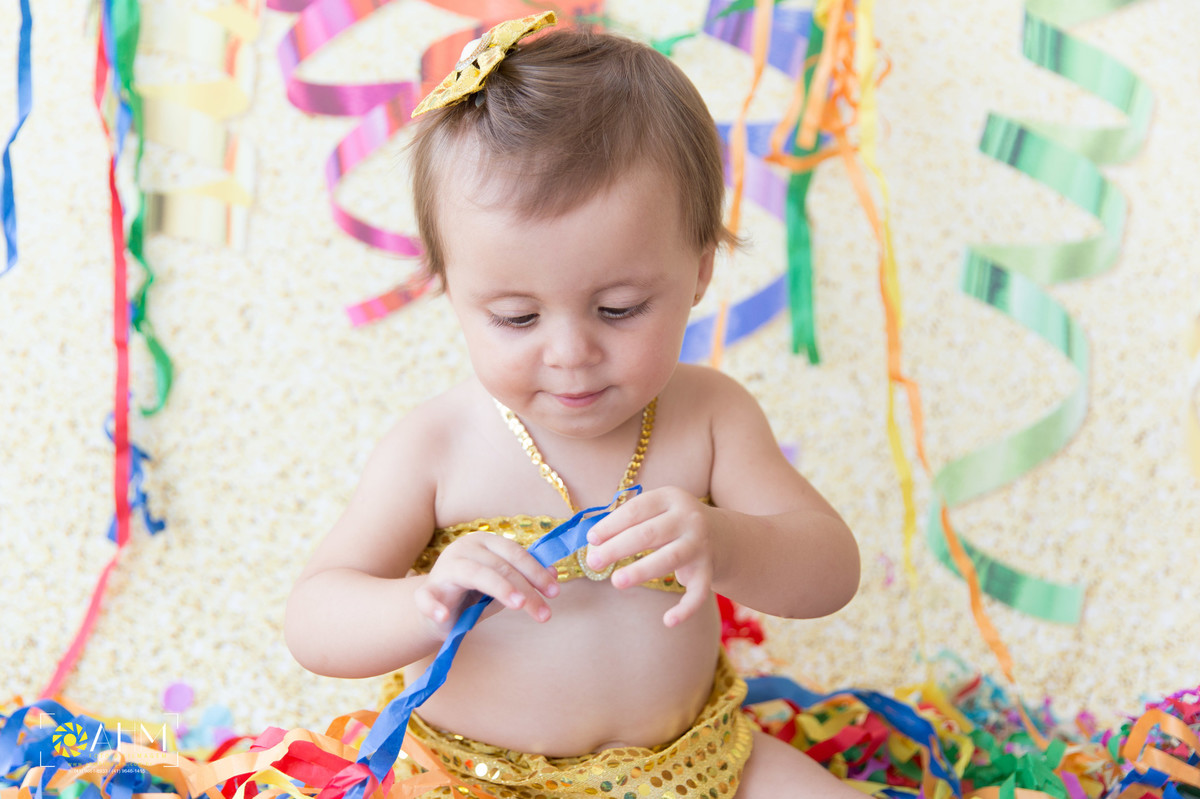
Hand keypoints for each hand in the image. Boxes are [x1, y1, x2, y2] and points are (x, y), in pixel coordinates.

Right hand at [413, 532, 559, 637]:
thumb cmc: (473, 596)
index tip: (555, 592)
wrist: (436, 612)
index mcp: (484, 542)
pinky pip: (428, 598)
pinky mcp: (427, 592)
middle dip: (526, 589)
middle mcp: (464, 548)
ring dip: (500, 589)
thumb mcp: (503, 586)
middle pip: (500, 566)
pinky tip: (444, 616)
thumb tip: (554, 573)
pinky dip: (435, 606)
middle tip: (544, 613)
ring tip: (518, 605)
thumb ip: (523, 579)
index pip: (515, 553)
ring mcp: (444, 568)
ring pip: (476, 573)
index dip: (536, 571)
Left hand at [583, 487, 718, 627]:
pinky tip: (668, 621)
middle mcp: (689, 518)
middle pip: (649, 533)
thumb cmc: (670, 524)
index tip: (591, 539)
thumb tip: (592, 544)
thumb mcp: (654, 513)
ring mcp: (700, 544)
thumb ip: (626, 524)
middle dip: (617, 548)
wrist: (720, 535)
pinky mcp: (708, 570)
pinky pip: (698, 591)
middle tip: (594, 562)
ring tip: (616, 582)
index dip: (611, 524)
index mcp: (670, 498)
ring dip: (641, 571)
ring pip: (670, 558)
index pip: (637, 509)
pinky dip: (686, 608)